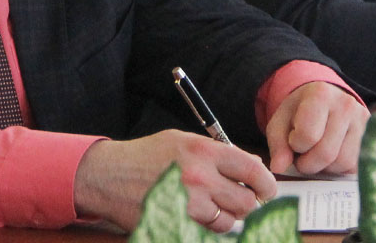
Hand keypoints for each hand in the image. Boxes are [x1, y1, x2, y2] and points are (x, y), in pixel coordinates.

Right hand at [74, 130, 275, 232]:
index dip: (266, 183)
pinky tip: (197, 217)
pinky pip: (208, 234)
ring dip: (227, 219)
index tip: (266, 189)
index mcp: (204, 152)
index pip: (253, 170)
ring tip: (212, 207)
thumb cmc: (147, 156)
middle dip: (248, 204)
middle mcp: (199, 178)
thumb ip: (220, 152)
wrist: (109, 176)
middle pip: (246, 203)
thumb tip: (254, 166)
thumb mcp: (185, 141)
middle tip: (240, 200)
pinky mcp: (177, 226)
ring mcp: (187, 206)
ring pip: (229, 223)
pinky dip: (208, 229)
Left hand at [263, 81, 367, 176]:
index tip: (293, 140)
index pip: (308, 136)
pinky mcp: (370, 136)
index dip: (295, 145)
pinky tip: (329, 156)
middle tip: (301, 156)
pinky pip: (354, 166)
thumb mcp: (280, 122)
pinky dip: (338, 168)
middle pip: (326, 153)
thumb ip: (278, 145)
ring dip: (324, 167)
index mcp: (320, 95)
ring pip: (343, 162)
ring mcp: (362, 119)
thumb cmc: (299, 111)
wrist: (323, 98)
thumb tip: (279, 168)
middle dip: (308, 163)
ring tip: (316, 153)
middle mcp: (346, 104)